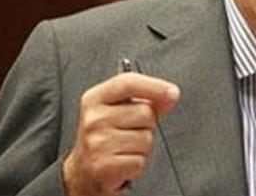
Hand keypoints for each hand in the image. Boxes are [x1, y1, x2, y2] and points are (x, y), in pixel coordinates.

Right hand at [62, 73, 179, 195]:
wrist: (83, 172)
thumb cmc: (104, 138)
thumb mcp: (117, 110)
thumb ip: (144, 99)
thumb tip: (170, 95)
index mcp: (95, 99)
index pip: (128, 83)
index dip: (155, 86)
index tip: (172, 92)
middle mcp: (94, 119)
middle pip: (145, 112)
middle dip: (147, 124)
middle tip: (131, 132)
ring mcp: (97, 142)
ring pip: (146, 138)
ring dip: (143, 147)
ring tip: (126, 148)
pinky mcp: (104, 166)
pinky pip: (140, 161)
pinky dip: (137, 164)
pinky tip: (124, 162)